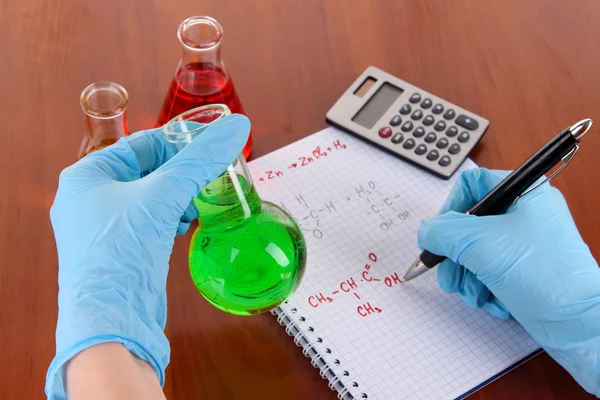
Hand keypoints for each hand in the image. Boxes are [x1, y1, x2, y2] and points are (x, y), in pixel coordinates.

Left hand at [46, 115, 250, 398]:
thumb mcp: (163, 196)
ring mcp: (103, 227)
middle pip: (149, 170)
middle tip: (212, 174)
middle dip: (183, 174)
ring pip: (152, 197)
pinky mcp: (119, 250)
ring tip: (200, 201)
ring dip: (180, 196)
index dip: (181, 141)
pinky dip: (172, 218)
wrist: (111, 320)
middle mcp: (90, 198)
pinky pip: (151, 221)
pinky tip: (186, 224)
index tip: (213, 144)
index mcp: (87, 175)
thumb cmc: (121, 252)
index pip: (142, 143)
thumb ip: (201, 160)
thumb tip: (237, 127)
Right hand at [418, 168, 599, 395]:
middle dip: (455, 255)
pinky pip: (488, 272)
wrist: (578, 323)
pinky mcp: (523, 270)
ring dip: (467, 277)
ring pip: (475, 252)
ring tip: (472, 294)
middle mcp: (524, 215)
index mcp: (523, 194)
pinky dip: (484, 288)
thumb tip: (426, 231)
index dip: (451, 207)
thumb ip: (443, 232)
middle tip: (449, 275)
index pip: (472, 184)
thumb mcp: (480, 244)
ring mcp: (524, 244)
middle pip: (469, 225)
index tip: (442, 234)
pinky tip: (492, 301)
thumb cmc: (543, 274)